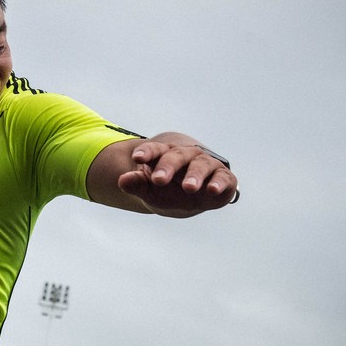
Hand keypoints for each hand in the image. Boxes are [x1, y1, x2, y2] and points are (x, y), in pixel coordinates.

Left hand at [118, 141, 237, 214]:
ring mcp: (206, 165)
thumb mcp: (149, 189)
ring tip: (188, 188)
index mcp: (165, 155)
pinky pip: (223, 178)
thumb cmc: (167, 189)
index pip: (155, 150)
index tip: (137, 158)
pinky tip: (212, 190)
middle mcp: (187, 156)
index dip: (147, 152)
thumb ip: (137, 184)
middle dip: (168, 167)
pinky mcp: (223, 178)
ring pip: (200, 166)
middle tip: (159, 180)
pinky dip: (219, 183)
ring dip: (194, 176)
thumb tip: (122, 180)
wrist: (192, 196)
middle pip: (176, 156)